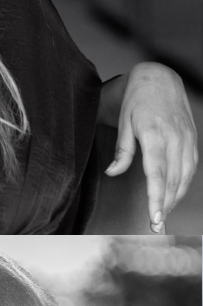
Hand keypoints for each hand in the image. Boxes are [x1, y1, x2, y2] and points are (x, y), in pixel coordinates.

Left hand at [104, 63, 196, 231]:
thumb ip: (122, 150)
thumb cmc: (136, 100)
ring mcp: (187, 139)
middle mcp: (175, 139)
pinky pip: (190, 167)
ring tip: (162, 217)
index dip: (157, 198)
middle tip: (156, 228)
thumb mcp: (123, 122)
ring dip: (174, 198)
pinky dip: (183, 184)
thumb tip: (114, 173)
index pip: (157, 174)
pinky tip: (173, 196)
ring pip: (184, 176)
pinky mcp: (192, 139)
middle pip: (172, 180)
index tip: (155, 217)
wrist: (160, 78)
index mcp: (156, 135)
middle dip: (165, 206)